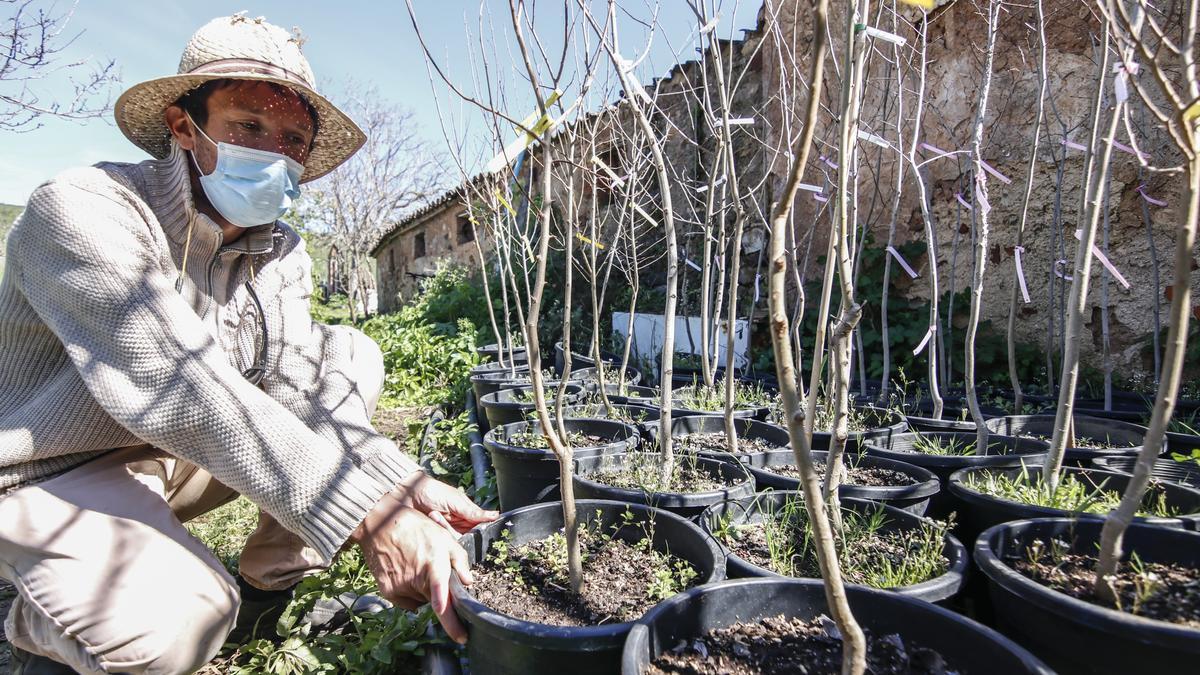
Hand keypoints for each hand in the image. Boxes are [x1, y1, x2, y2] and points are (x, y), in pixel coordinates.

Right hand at [352, 495, 472, 642]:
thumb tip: (469, 581)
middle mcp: (417, 581)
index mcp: (434, 568)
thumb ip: (459, 560)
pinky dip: (410, 593)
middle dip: (439, 594)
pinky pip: (406, 602)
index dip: (452, 624)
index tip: (461, 638)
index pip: (443, 603)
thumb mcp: (444, 537)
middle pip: (434, 602)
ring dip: (423, 591)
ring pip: (420, 601)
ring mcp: (400, 588)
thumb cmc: (417, 528)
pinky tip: (407, 573)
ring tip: (417, 566)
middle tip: (432, 571)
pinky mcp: (388, 591)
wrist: (381, 524)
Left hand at [392, 471, 498, 533]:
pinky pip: (443, 542)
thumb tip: (495, 515)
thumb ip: (473, 512)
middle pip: (467, 537)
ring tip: (435, 515)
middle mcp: (457, 525)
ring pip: (454, 541)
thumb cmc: (432, 491)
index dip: (478, 531)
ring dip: (445, 528)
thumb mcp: (456, 500)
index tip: (474, 531)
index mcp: (466, 514)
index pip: (479, 528)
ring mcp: (445, 532)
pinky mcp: (435, 538)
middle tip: (448, 519)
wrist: (408, 493)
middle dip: (458, 530)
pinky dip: (438, 532)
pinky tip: (432, 519)